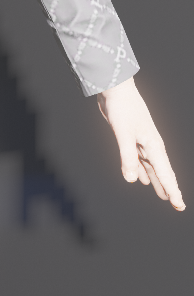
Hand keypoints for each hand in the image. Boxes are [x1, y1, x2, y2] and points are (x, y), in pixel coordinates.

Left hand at [97, 77, 184, 210]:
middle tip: (175, 204)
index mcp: (153, 145)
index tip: (179, 206)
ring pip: (151, 166)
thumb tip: (131, 180)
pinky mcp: (129, 136)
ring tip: (161, 194)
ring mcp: (140, 140)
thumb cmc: (123, 108)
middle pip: (161, 172)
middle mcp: (150, 145)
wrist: (115, 88)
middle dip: (168, 187)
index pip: (166, 174)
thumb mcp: (124, 133)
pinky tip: (140, 177)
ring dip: (155, 180)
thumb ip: (128, 156)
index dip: (172, 190)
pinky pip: (139, 159)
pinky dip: (142, 169)